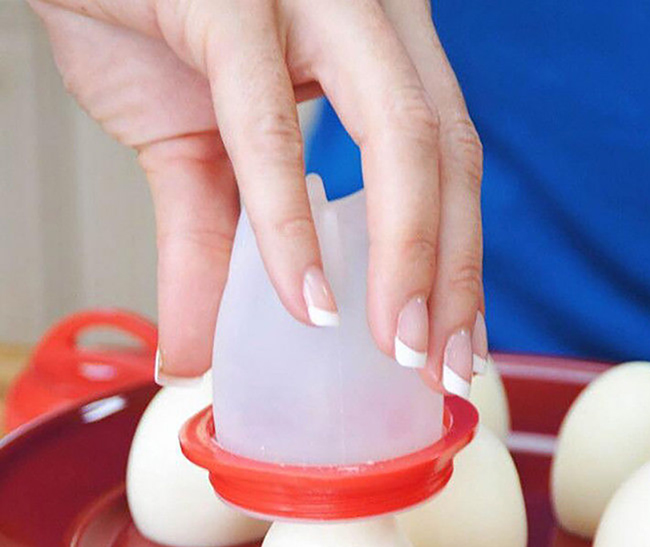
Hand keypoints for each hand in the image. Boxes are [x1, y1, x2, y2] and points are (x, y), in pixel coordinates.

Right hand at [30, 0, 484, 394]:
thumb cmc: (148, 24)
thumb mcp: (194, 155)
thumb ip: (213, 250)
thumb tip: (198, 354)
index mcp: (375, 47)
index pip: (448, 165)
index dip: (459, 262)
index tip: (455, 347)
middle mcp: (365, 14)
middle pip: (446, 157)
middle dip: (449, 276)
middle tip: (437, 368)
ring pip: (398, 136)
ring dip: (402, 257)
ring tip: (397, 347)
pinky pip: (270, 124)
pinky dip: (290, 223)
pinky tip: (304, 298)